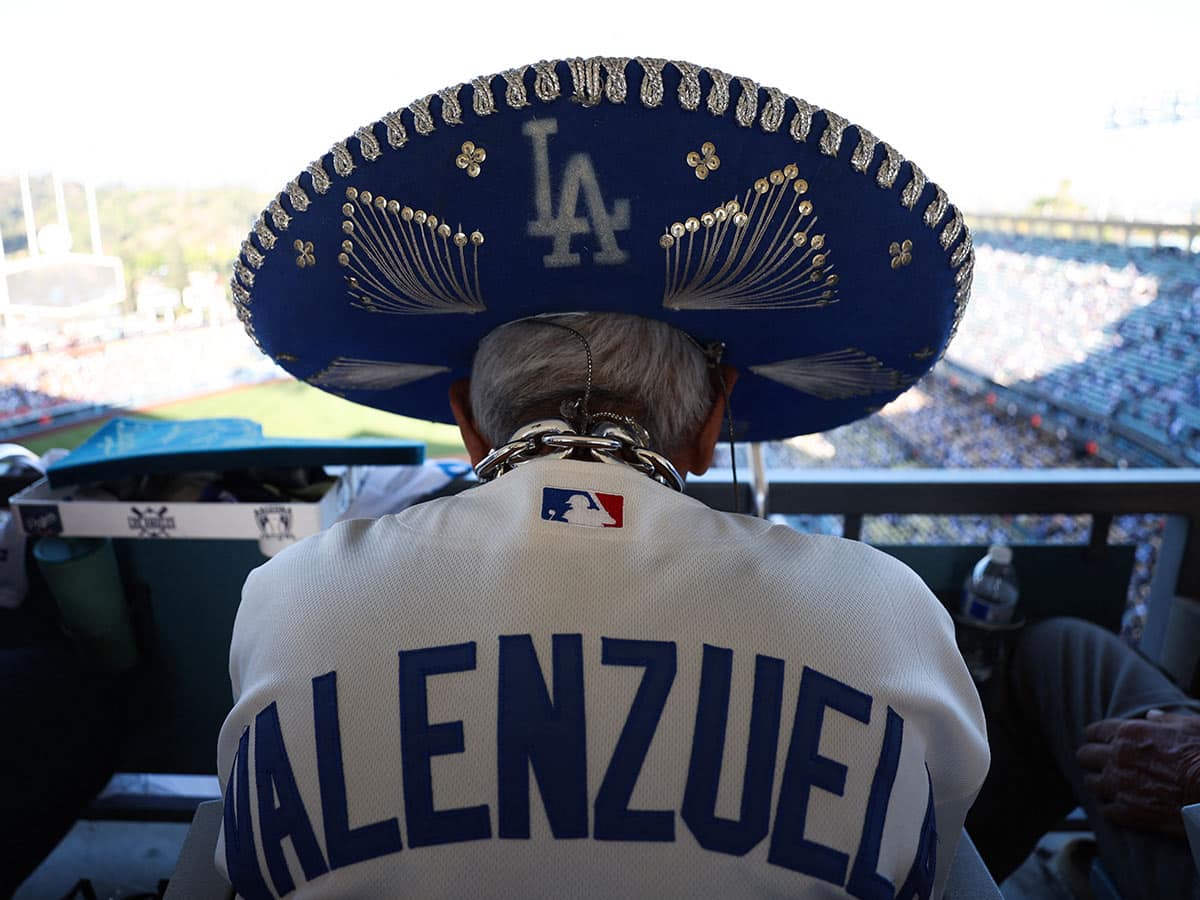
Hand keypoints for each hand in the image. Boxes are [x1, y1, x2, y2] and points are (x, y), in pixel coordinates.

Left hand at [1076, 710, 1199, 834]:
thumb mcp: (1190, 726)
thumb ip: (1165, 721)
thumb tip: (1151, 716)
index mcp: (1129, 733)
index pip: (1095, 731)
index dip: (1094, 736)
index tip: (1095, 740)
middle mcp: (1118, 757)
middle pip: (1085, 755)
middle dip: (1089, 758)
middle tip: (1094, 762)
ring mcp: (1120, 786)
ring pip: (1091, 783)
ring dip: (1097, 782)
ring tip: (1103, 783)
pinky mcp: (1128, 812)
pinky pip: (1105, 809)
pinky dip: (1108, 806)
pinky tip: (1115, 805)